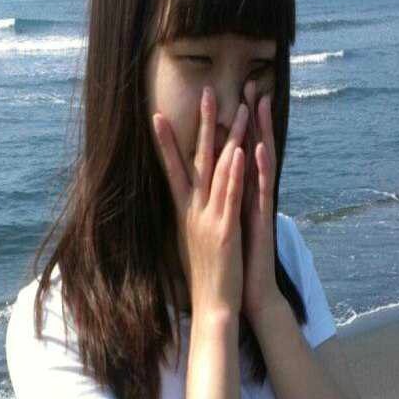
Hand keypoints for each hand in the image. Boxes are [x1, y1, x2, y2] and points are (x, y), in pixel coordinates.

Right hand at [152, 89, 249, 318]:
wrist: (212, 306)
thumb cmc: (205, 278)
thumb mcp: (192, 244)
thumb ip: (190, 221)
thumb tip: (184, 208)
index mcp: (185, 214)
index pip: (172, 170)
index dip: (165, 143)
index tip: (157, 115)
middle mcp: (193, 211)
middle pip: (197, 160)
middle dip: (203, 125)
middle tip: (208, 92)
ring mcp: (209, 219)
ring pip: (218, 171)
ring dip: (229, 138)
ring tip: (238, 109)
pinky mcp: (226, 230)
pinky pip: (230, 196)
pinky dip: (234, 173)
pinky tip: (241, 151)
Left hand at [240, 81, 283, 325]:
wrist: (246, 293)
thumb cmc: (232, 262)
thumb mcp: (220, 226)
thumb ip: (219, 204)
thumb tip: (208, 189)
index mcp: (235, 195)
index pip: (233, 153)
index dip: (231, 127)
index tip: (225, 100)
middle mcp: (249, 195)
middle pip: (249, 148)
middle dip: (250, 117)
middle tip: (251, 85)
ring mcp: (257, 206)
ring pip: (260, 162)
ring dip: (260, 132)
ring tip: (259, 104)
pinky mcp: (261, 220)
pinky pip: (261, 190)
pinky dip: (260, 169)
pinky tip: (258, 149)